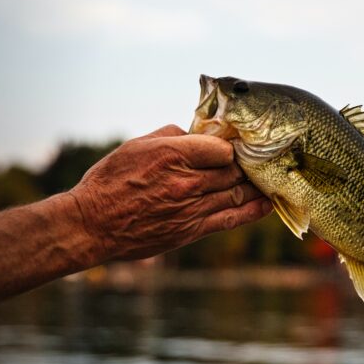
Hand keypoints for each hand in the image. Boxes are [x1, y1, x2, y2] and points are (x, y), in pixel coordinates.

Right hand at [69, 124, 271, 261]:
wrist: (93, 224)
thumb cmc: (110, 181)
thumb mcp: (136, 145)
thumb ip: (171, 135)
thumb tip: (195, 133)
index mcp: (173, 154)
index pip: (222, 147)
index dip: (232, 145)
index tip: (236, 143)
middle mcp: (187, 181)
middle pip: (233, 169)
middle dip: (247, 164)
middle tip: (260, 159)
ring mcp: (192, 208)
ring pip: (237, 192)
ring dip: (255, 185)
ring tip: (270, 177)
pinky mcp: (192, 230)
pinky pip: (231, 219)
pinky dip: (253, 210)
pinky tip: (267, 203)